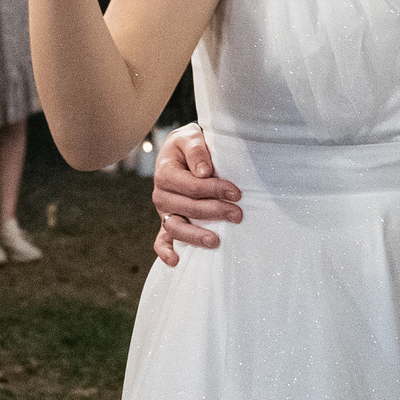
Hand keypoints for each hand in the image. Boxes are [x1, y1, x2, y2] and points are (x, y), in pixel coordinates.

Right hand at [149, 126, 240, 265]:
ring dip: (196, 236)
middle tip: (238, 215)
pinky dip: (165, 252)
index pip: (192, 186)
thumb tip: (204, 172)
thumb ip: (197, 150)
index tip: (237, 193)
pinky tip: (176, 261)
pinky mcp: (167, 222)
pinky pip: (161, 240)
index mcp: (166, 172)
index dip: (215, 190)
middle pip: (188, 208)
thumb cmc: (189, 145)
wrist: (181, 150)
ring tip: (215, 241)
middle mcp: (161, 194)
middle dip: (215, 212)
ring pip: (175, 227)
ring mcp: (164, 210)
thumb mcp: (190, 137)